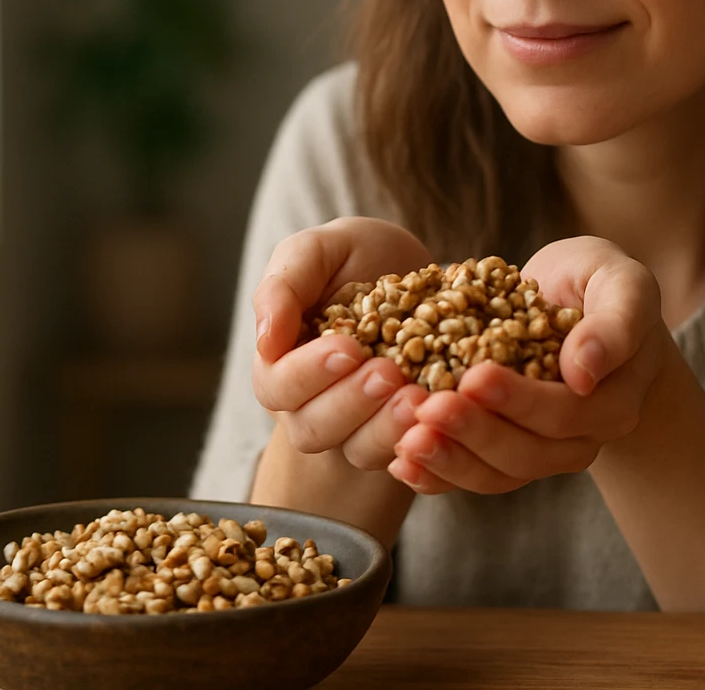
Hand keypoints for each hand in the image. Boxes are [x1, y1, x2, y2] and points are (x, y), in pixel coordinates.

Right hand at [251, 217, 432, 471]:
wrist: (420, 273)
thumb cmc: (357, 257)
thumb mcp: (319, 250)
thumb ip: (284, 286)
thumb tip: (264, 340)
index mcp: (282, 362)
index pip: (279, 385)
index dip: (309, 373)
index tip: (349, 349)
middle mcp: (312, 403)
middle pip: (314, 428)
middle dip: (351, 403)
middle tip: (388, 373)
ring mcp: (358, 426)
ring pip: (358, 450)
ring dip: (386, 427)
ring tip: (418, 398)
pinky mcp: (400, 434)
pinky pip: (405, 454)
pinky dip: (419, 438)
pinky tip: (440, 412)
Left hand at [389, 236, 671, 494]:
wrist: (579, 303)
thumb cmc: (601, 284)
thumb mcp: (623, 285)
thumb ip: (615, 323)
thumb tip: (584, 372)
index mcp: (612, 403)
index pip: (564, 413)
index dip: (519, 401)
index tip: (474, 376)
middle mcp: (581, 439)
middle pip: (527, 454)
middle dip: (473, 433)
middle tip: (426, 408)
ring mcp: (542, 451)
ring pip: (497, 474)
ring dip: (449, 462)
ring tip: (405, 442)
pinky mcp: (507, 451)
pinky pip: (474, 475)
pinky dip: (437, 475)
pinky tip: (400, 463)